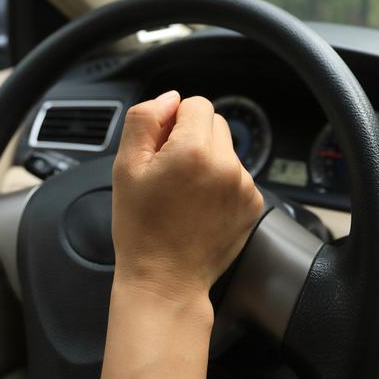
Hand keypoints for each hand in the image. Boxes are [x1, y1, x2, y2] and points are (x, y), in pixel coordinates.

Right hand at [110, 90, 264, 304]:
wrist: (166, 280)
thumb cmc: (141, 229)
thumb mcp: (125, 167)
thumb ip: (145, 119)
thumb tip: (170, 98)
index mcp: (194, 150)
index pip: (196, 104)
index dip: (173, 122)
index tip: (161, 149)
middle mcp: (227, 164)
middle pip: (214, 123)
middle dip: (192, 138)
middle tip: (170, 171)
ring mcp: (244, 185)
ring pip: (226, 149)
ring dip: (208, 160)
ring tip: (184, 193)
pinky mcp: (253, 203)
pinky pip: (237, 175)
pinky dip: (221, 183)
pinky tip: (199, 206)